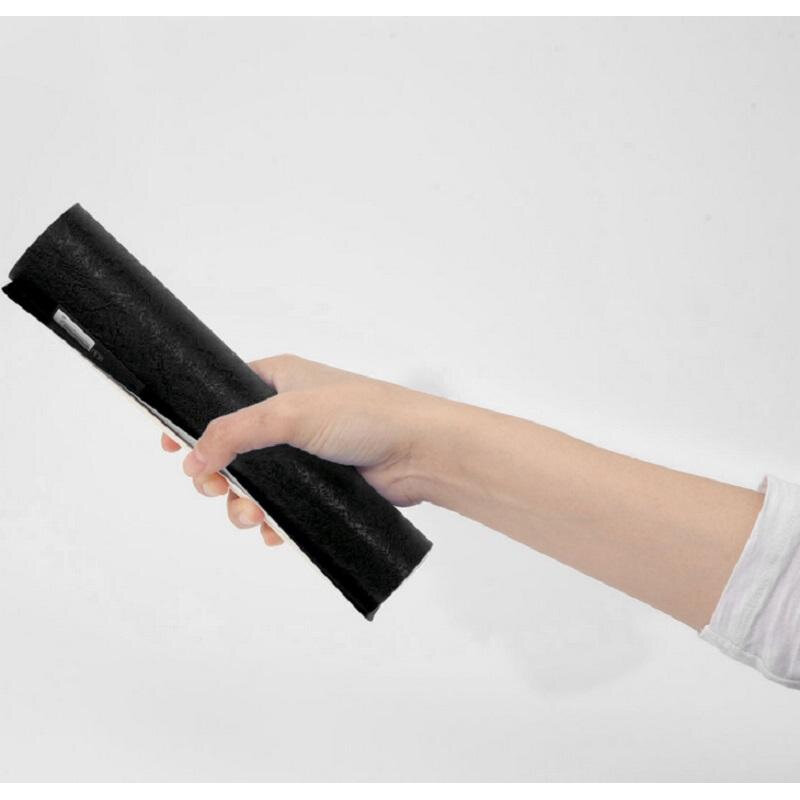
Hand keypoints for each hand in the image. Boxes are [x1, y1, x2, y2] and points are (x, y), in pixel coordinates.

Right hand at [161, 354, 445, 545]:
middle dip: (218, 475)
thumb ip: (233, 433)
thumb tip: (192, 458)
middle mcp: (288, 414)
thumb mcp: (288, 413)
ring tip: (251, 516)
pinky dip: (271, 520)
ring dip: (243, 504)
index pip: (221, 397)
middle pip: (231, 448)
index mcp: (278, 380)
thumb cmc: (364, 414)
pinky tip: (273, 531)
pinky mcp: (318, 485)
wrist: (418, 452)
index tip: (171, 446)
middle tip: (216, 489)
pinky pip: (281, 506)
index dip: (194, 422)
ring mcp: (303, 453)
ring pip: (254, 483)